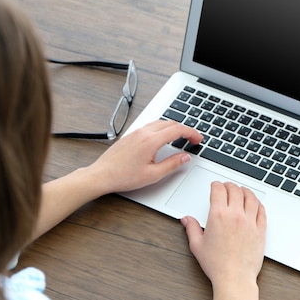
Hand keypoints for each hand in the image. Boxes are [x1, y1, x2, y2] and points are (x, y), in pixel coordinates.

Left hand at [86, 120, 202, 194]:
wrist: (101, 175)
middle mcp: (144, 132)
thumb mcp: (153, 175)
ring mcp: (136, 132)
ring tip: (181, 137)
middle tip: (193, 139)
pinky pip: (151, 125)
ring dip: (174, 127)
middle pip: (171, 123)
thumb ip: (172, 164)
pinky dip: (163, 128)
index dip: (192, 133)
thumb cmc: (123, 176)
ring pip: (160, 122)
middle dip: (185, 129)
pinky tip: (163, 137)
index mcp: (151, 140)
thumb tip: (185, 157)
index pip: (178, 130)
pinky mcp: (131, 135)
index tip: (198, 139)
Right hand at [182, 182, 266, 299]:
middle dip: (229, 185)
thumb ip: (191, 229)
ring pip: (251, 196)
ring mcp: (250, 221)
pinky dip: (258, 203)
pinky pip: (262, 210)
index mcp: (218, 215)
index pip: (219, 189)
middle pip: (235, 189)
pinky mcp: (260, 229)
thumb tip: (186, 219)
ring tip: (242, 191)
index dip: (216, 185)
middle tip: (227, 187)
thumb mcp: (197, 245)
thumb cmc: (217, 264)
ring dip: (245, 191)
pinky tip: (255, 204)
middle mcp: (235, 215)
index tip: (215, 186)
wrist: (234, 278)